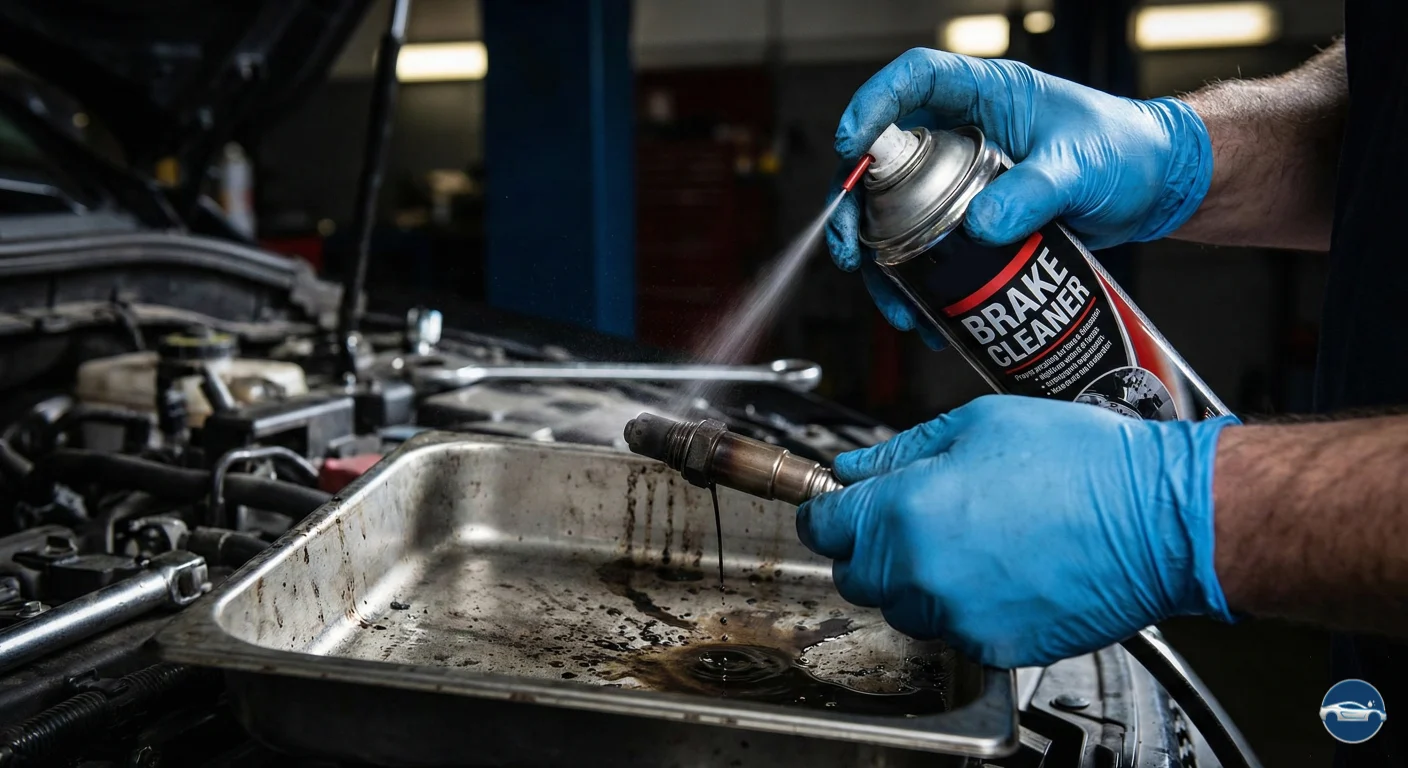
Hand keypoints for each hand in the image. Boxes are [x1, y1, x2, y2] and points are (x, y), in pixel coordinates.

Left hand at [796, 396, 1236, 667]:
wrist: (1158, 518)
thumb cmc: (1083, 462)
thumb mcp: (979, 424)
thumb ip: (901, 451)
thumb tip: (855, 468)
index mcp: (906, 510)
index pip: (824, 526)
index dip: (830, 512)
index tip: (840, 508)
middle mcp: (921, 571)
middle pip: (856, 574)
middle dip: (872, 546)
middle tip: (918, 517)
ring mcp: (957, 616)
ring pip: (902, 607)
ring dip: (918, 579)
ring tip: (973, 541)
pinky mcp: (994, 647)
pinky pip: (952, 631)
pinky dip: (964, 607)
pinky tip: (1003, 570)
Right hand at [826, 49, 1212, 342]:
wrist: (1155, 188)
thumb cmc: (1126, 151)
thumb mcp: (1081, 166)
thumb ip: (1033, 192)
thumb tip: (982, 225)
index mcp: (986, 96)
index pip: (914, 80)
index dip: (874, 104)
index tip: (853, 144)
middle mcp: (963, 134)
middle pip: (885, 160)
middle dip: (855, 206)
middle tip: (851, 248)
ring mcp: (964, 179)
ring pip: (899, 213)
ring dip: (883, 259)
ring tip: (891, 302)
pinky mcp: (974, 221)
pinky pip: (930, 249)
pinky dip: (921, 284)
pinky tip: (926, 315)